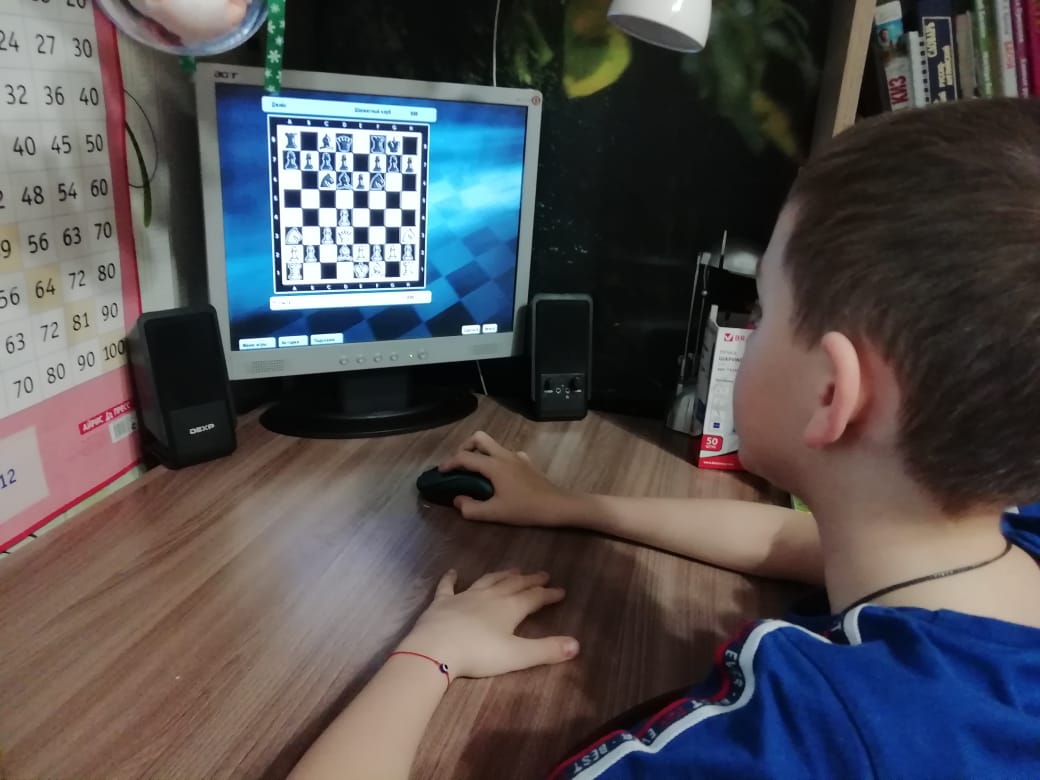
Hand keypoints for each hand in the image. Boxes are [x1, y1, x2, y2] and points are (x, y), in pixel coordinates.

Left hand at [397, 569, 578, 679]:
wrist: (436, 649)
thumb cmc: (479, 654)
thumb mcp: (518, 656)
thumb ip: (547, 650)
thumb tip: (577, 645)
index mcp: (510, 608)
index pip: (534, 598)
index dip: (548, 594)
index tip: (561, 591)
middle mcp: (490, 596)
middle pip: (514, 584)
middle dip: (530, 580)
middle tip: (542, 574)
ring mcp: (464, 596)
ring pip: (488, 581)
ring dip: (501, 574)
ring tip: (513, 569)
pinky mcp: (442, 602)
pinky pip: (448, 586)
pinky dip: (451, 578)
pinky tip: (453, 571)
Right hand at [439, 432, 574, 525]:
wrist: (557, 505)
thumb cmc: (525, 509)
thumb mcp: (495, 513)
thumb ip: (471, 509)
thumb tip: (457, 500)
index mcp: (493, 465)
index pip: (465, 457)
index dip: (449, 463)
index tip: (441, 471)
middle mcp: (504, 455)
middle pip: (479, 438)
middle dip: (465, 447)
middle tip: (460, 464)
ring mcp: (517, 456)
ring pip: (493, 444)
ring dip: (481, 452)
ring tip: (476, 471)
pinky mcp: (527, 462)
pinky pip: (507, 454)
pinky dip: (497, 459)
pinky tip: (500, 476)